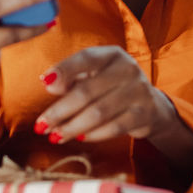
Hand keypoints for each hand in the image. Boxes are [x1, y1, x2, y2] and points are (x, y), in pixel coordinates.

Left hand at [36, 47, 192, 178]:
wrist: (151, 105)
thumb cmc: (112, 88)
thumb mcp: (93, 76)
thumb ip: (71, 78)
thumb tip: (50, 84)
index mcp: (112, 54)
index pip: (86, 58)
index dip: (63, 69)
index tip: (43, 84)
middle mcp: (128, 69)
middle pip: (87, 91)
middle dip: (60, 111)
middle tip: (41, 126)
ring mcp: (138, 91)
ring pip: (99, 112)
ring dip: (72, 127)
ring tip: (55, 136)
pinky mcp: (144, 114)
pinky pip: (113, 127)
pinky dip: (93, 135)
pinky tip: (79, 138)